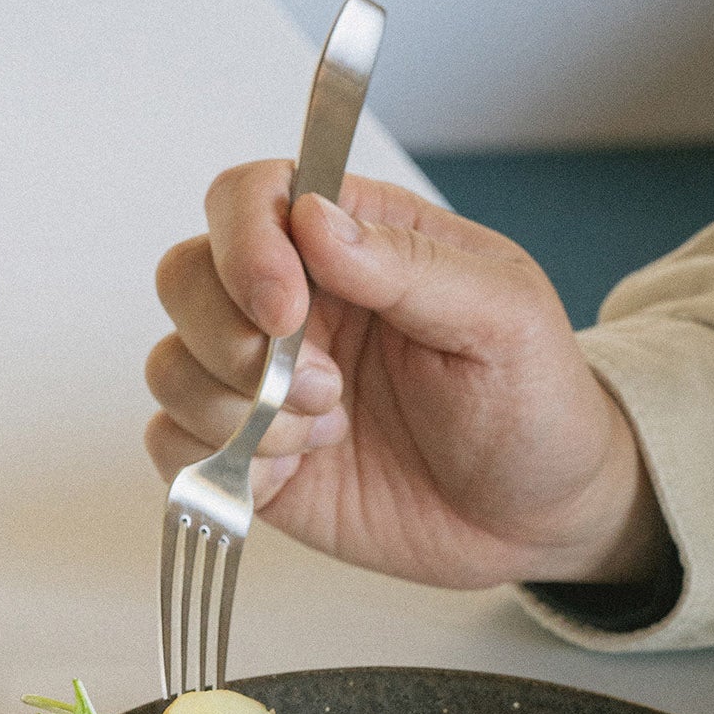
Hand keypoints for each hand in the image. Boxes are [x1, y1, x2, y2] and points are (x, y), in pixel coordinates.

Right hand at [146, 164, 667, 590]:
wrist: (541, 518)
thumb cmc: (535, 402)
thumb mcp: (504, 318)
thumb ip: (410, 263)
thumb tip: (314, 219)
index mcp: (357, 241)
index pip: (252, 196)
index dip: (245, 242)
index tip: (285, 306)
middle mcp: (297, 302)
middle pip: (187, 275)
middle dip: (232, 336)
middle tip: (324, 386)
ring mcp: (266, 381)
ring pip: (172, 362)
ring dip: (236, 406)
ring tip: (329, 429)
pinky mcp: (251, 455)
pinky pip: (173, 442)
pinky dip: (218, 460)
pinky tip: (297, 469)